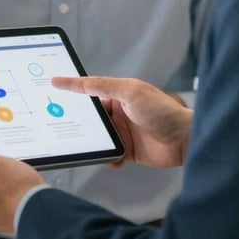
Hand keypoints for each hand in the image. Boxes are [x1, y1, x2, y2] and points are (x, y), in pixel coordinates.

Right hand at [51, 76, 192, 168]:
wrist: (185, 140)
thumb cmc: (161, 110)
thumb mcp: (130, 92)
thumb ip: (103, 86)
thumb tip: (78, 80)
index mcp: (118, 94)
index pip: (90, 90)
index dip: (72, 89)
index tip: (53, 85)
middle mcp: (118, 111)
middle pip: (91, 116)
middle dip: (79, 121)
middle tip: (62, 122)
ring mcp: (123, 132)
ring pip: (98, 137)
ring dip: (93, 142)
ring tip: (85, 145)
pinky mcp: (128, 151)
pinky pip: (109, 155)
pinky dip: (107, 158)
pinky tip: (112, 159)